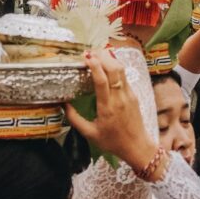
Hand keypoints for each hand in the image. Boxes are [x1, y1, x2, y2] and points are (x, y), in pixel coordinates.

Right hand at [67, 50, 157, 170]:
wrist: (137, 147)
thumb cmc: (112, 142)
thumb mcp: (89, 134)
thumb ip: (74, 119)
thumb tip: (62, 104)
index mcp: (107, 108)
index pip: (102, 80)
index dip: (94, 65)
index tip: (85, 56)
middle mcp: (120, 98)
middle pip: (114, 69)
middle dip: (102, 56)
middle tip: (89, 51)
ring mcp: (129, 95)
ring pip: (121, 70)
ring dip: (110, 58)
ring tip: (97, 53)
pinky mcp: (134, 94)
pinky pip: (124, 76)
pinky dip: (116, 66)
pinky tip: (107, 64)